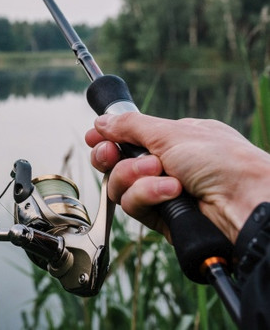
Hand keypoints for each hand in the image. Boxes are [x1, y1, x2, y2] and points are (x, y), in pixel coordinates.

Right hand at [85, 112, 269, 242]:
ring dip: (135, 177)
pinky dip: (148, 195)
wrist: (246, 204)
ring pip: (121, 186)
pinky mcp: (163, 218)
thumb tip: (102, 121)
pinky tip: (170, 192)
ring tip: (160, 172)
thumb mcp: (171, 132)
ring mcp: (164, 193)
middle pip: (117, 163)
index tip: (94, 137)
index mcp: (174, 141)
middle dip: (112, 158)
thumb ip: (130, 126)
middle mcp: (167, 166)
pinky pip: (135, 206)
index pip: (130, 138)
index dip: (108, 138)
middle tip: (110, 154)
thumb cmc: (222, 161)